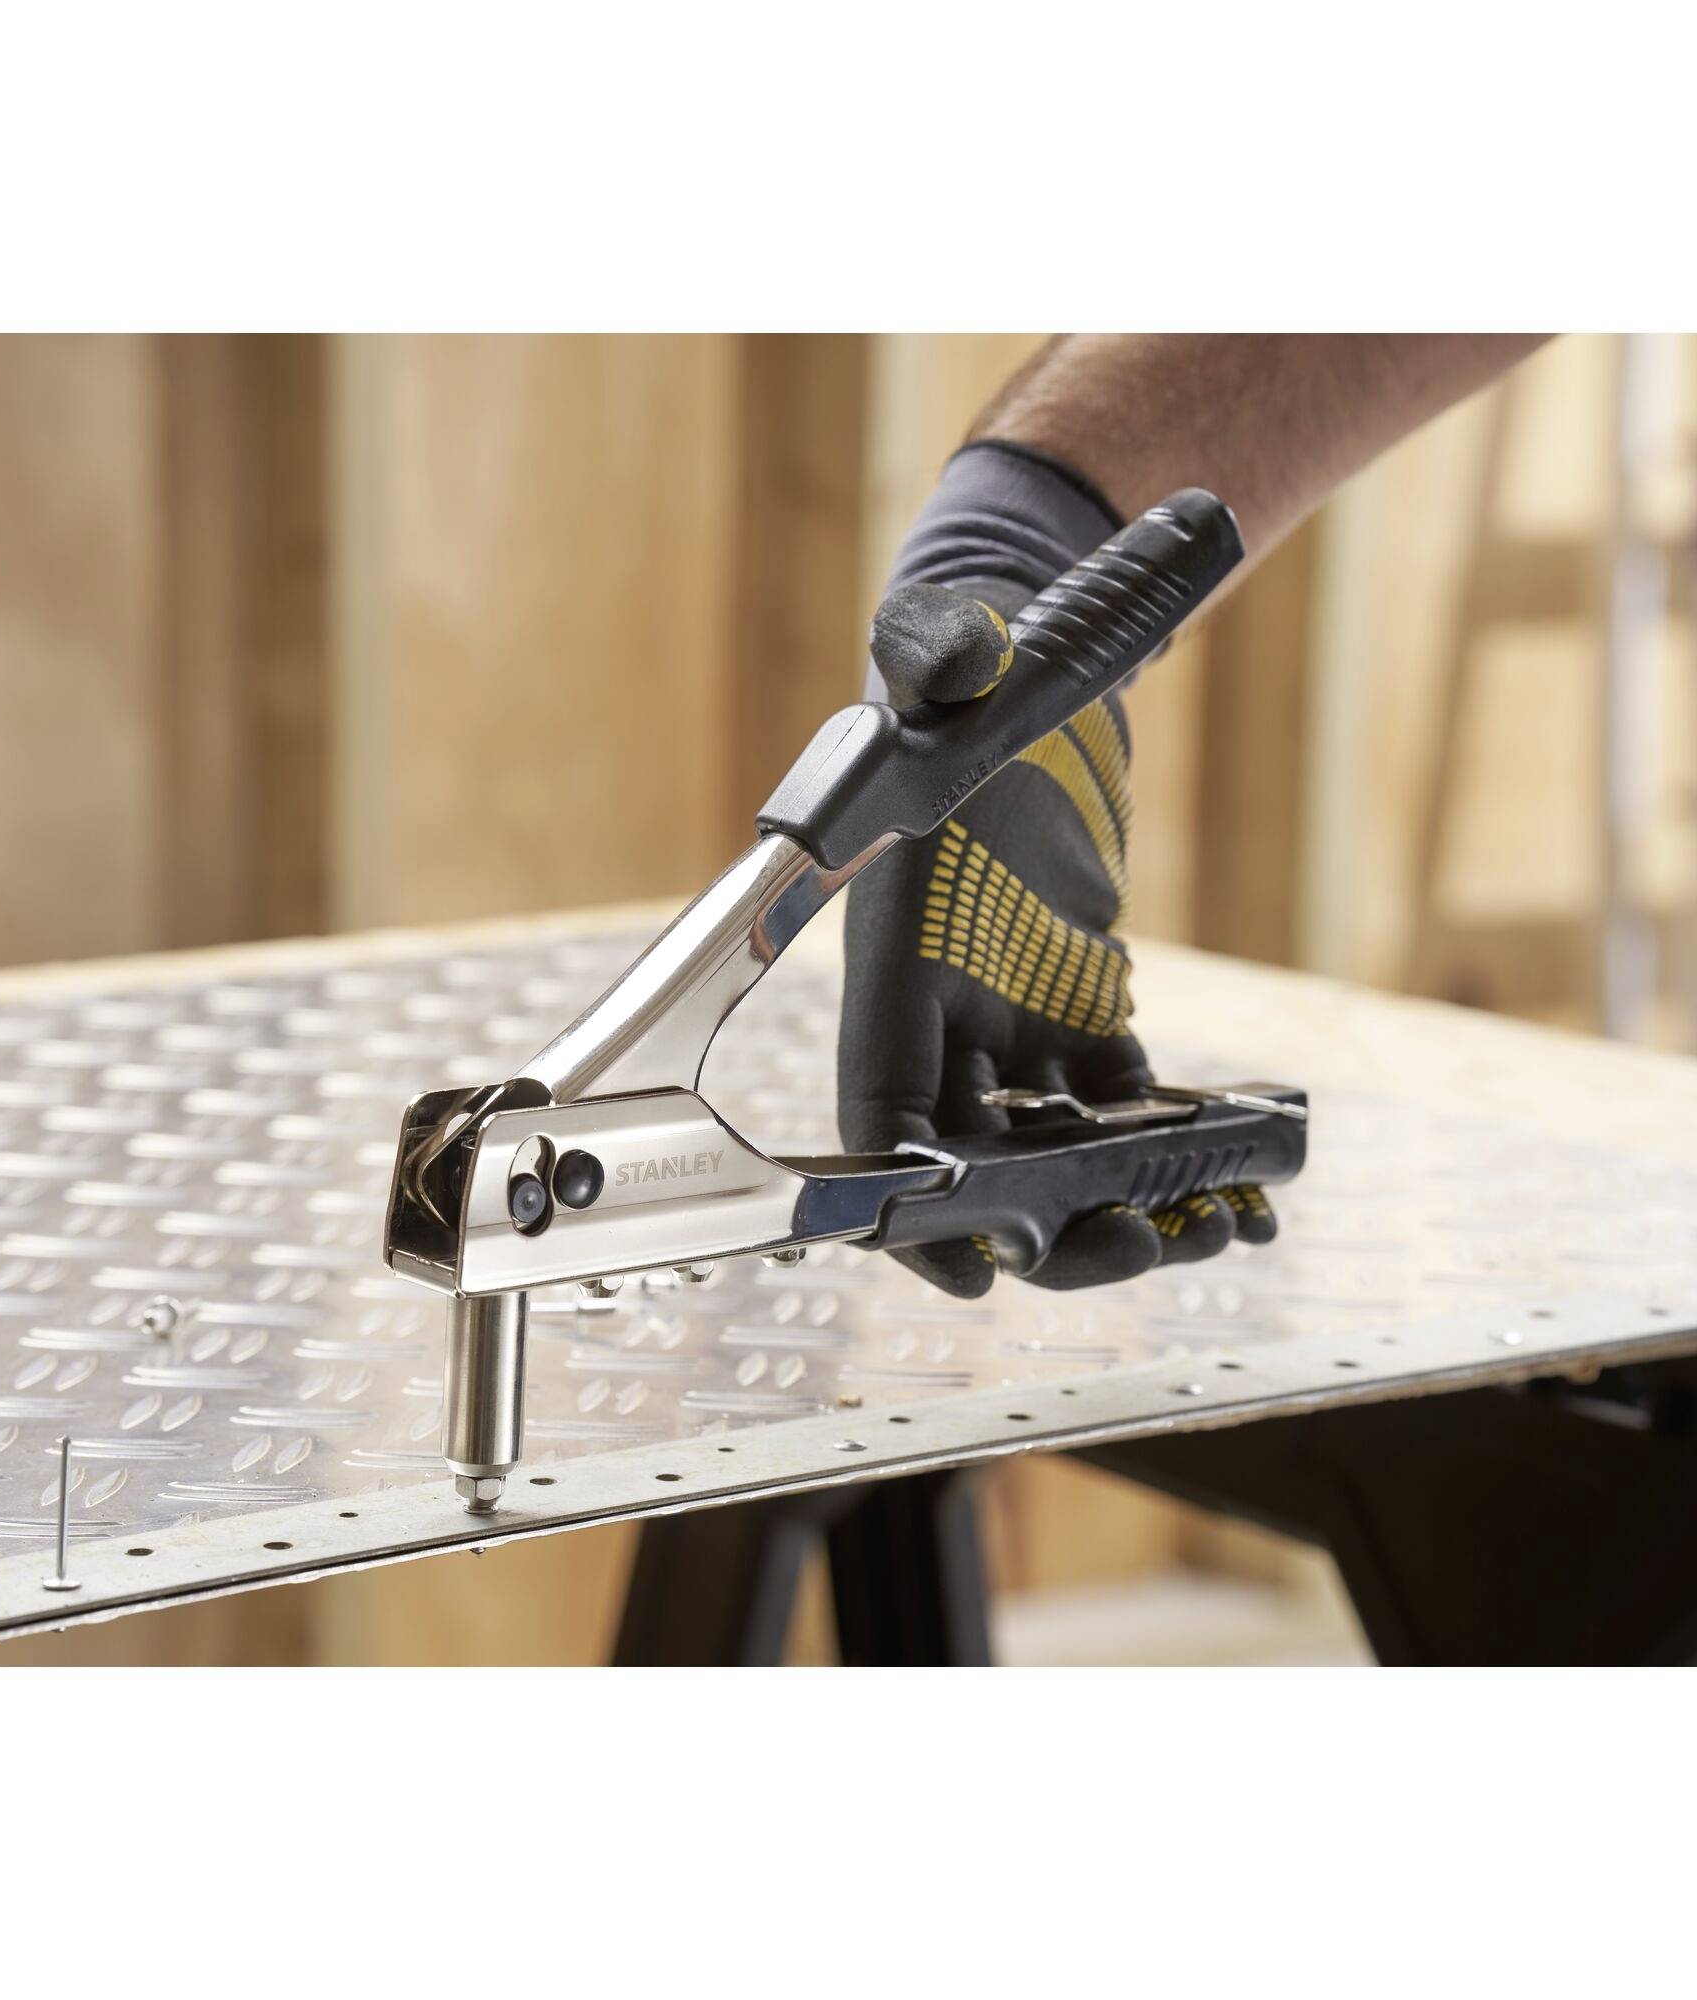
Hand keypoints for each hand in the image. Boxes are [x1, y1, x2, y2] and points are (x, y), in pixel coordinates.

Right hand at [836, 446, 1277, 1298]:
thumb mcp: (946, 652)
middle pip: (976, 1162)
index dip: (907, 1204)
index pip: (877, 1106)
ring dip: (1128, 1200)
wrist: (1013, 676)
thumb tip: (949, 648)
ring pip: (1057, 1151)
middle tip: (1143, 1245)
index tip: (965, 1268)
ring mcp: (1009, 1012)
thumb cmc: (959, 667)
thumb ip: (935, 653)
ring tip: (1222, 1225)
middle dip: (1051, 1226)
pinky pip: (1120, 1100)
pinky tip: (1248, 1168)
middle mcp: (942, 1004)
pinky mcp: (1074, 999)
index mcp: (892, 954)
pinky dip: (1173, 1144)